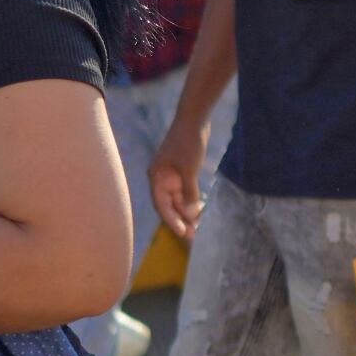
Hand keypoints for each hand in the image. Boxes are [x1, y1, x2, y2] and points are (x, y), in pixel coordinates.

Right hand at [147, 117, 208, 239]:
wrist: (194, 119)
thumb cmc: (188, 142)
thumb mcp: (188, 169)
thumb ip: (188, 192)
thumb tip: (188, 214)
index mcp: (156, 177)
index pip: (161, 205)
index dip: (171, 220)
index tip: (183, 233)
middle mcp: (161, 178)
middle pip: (169, 204)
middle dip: (180, 219)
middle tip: (192, 235)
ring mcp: (171, 175)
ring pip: (177, 199)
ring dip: (186, 212)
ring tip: (197, 227)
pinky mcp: (181, 172)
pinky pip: (184, 191)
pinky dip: (190, 201)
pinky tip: (199, 211)